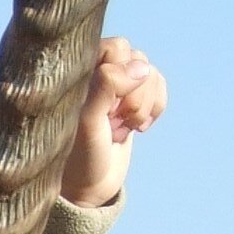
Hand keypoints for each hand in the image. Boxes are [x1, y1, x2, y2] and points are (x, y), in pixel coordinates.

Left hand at [59, 37, 166, 207]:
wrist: (88, 186)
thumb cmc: (78, 154)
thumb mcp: (88, 121)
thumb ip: (107, 86)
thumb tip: (141, 67)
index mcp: (75, 70)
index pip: (117, 48)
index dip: (122, 77)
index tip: (108, 110)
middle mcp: (94, 70)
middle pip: (137, 58)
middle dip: (135, 94)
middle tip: (115, 121)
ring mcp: (115, 84)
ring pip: (149, 72)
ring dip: (144, 104)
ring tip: (122, 128)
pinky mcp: (131, 97)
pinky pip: (158, 83)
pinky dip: (155, 107)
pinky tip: (137, 128)